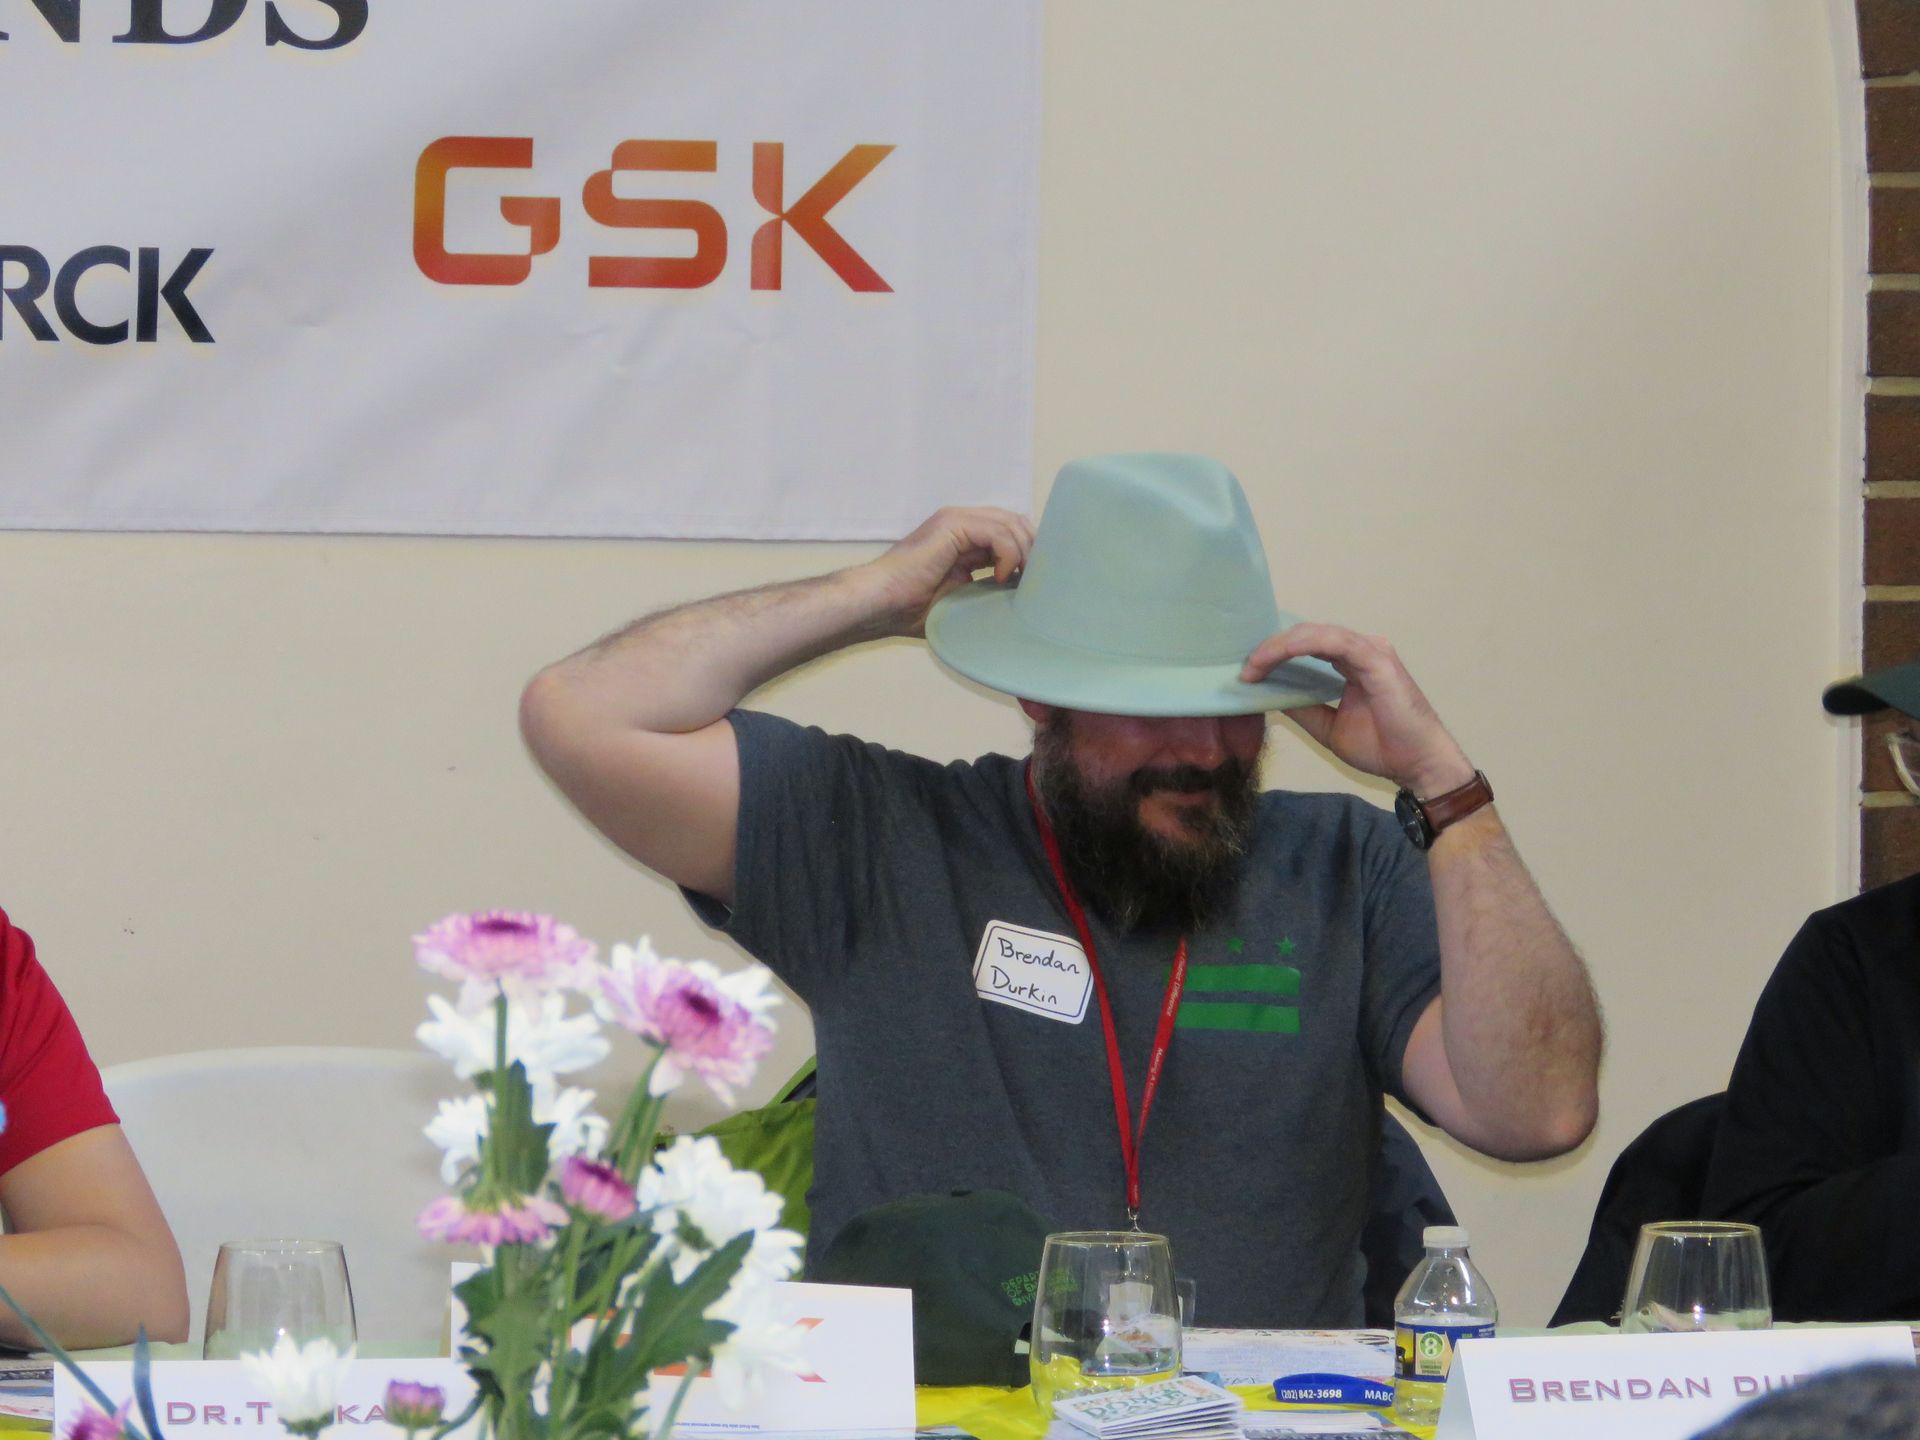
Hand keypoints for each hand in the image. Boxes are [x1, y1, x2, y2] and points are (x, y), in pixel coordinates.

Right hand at [861, 506, 1034, 637]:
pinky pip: (998, 531)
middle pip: (1017, 523)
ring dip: (1024, 554)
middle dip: (1034, 551)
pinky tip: (1001, 577)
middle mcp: (962, 523)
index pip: (1012, 532)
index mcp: (964, 538)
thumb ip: (989, 590)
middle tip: (1036, 583)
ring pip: (1012, 524)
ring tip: (1020, 583)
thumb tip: (1024, 601)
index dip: (1030, 554)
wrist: (879, 604)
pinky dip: (1009, 554)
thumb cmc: (911, 610)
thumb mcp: (964, 599)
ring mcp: (956, 520)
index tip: (1036, 584)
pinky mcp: (952, 524)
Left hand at [1243, 623, 1474, 796]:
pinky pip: (1331, 641)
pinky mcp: (1375, 658)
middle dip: (1269, 647)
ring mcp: (1369, 650)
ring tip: (1251, 666)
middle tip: (1242, 668)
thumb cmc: (1383, 747)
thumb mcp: (1328, 727)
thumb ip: (1303, 707)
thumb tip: (1269, 695)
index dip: (1274, 652)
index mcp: (1351, 662)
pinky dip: (1297, 646)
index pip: (1307, 645)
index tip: (1246, 672)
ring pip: (1313, 633)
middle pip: (1306, 635)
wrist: (1418, 766)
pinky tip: (1273, 658)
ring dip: (1277, 647)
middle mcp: (1360, 649)